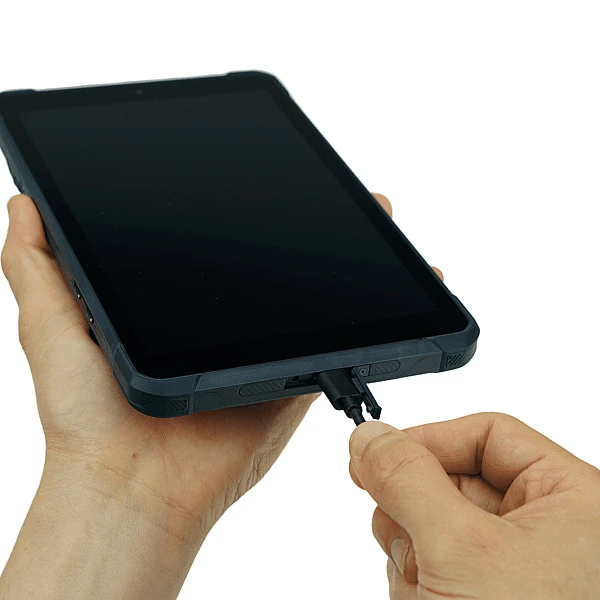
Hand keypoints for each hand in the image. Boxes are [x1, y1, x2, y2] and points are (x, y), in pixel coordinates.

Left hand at [0, 192, 410, 543]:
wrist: (133, 489)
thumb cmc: (86, 419)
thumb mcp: (50, 329)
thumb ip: (38, 267)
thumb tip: (26, 203)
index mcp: (170, 307)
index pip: (210, 242)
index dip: (235, 207)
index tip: (254, 170)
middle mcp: (218, 325)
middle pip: (267, 265)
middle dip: (302, 225)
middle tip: (327, 185)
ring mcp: (257, 351)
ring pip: (308, 297)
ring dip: (340, 258)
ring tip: (371, 213)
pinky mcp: (288, 380)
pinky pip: (329, 345)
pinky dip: (358, 318)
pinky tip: (386, 278)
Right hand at [349, 415, 599, 598]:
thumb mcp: (459, 550)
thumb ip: (407, 478)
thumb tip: (369, 435)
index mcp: (571, 501)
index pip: (487, 434)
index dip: (428, 439)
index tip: (375, 456)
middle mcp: (546, 530)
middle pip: (452, 479)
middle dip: (416, 510)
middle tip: (403, 535)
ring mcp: (511, 568)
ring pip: (433, 523)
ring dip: (412, 553)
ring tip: (428, 592)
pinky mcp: (480, 596)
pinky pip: (430, 562)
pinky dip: (415, 582)